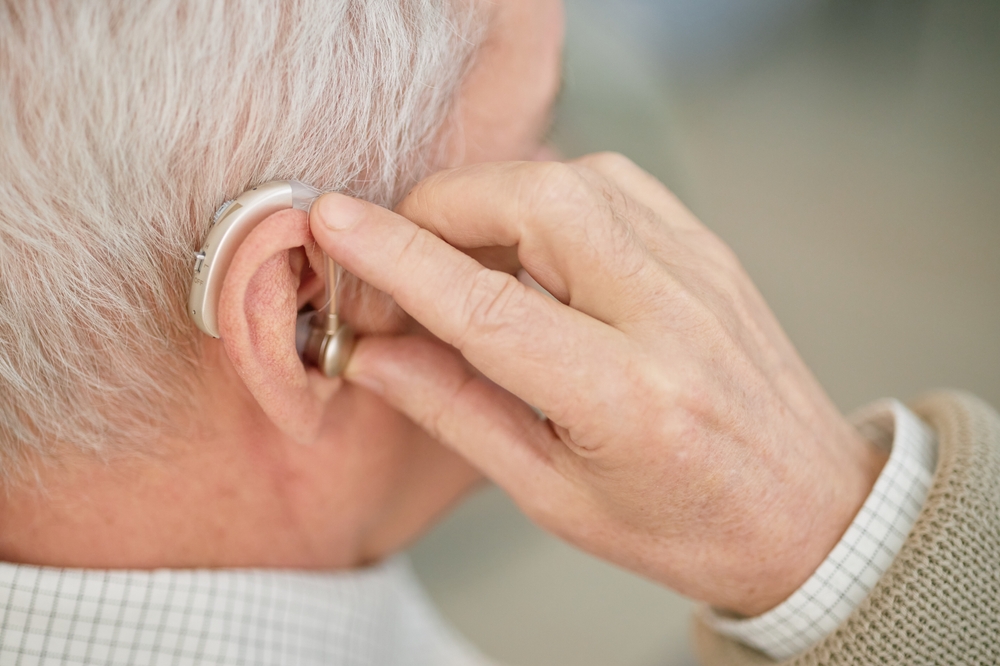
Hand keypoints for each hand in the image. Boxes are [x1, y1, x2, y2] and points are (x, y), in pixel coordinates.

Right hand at [309, 154, 886, 614]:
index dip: (397, 257)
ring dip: (492, 201)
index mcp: (626, 399)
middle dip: (442, 210)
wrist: (805, 510)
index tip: (334, 222)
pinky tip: (530, 246)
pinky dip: (548, 197)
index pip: (486, 304)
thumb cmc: (682, 523)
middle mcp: (669, 315)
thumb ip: (456, 412)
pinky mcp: (705, 247)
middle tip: (401, 256)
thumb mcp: (553, 497)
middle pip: (536, 203)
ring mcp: (697, 269)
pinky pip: (612, 182)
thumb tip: (373, 354)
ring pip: (572, 178)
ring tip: (462, 259)